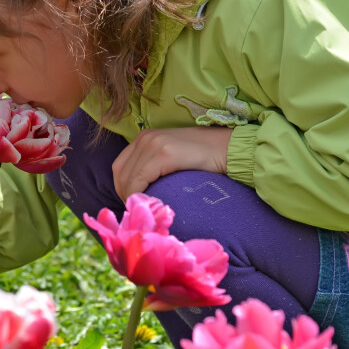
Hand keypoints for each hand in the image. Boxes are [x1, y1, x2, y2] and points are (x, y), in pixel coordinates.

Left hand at [112, 127, 230, 199]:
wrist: (229, 149)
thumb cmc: (205, 158)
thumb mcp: (173, 157)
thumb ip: (155, 166)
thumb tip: (141, 191)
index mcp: (145, 137)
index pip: (119, 166)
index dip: (122, 187)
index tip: (132, 203)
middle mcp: (145, 137)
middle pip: (120, 172)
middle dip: (124, 194)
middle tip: (137, 211)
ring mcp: (153, 143)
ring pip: (128, 177)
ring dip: (131, 197)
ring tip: (143, 210)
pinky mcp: (163, 153)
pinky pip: (140, 179)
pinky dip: (139, 194)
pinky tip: (148, 204)